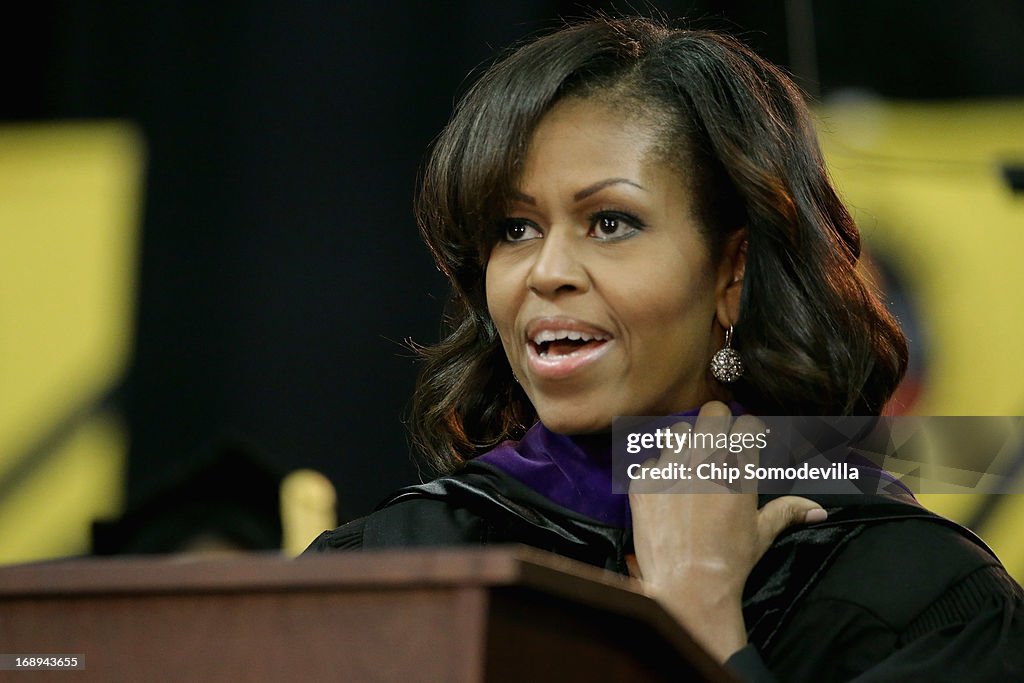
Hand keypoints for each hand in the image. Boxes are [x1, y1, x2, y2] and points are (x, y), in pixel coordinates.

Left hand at [627, 401, 825, 661]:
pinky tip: (664, 494)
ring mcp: (671, 468)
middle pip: (712, 412)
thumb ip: (787, 512)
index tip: (742, 441)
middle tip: (714, 443)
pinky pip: (649, 461)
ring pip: (677, 431)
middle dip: (715, 423)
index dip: (746, 431)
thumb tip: (819, 510)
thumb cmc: (731, 561)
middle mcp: (706, 461)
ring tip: (686, 465)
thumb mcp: (762, 533)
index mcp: (739, 469)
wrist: (688, 587)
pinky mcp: (643, 482)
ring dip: (684, 444)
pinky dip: (656, 474)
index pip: (747, 423)